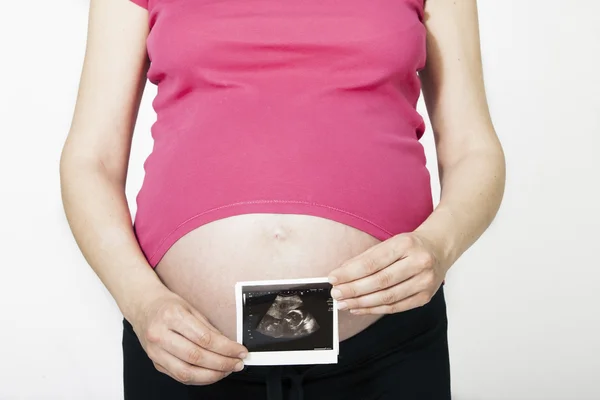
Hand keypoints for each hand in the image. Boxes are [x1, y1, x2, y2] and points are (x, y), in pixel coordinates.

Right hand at [129, 289, 247, 384]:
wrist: (143, 307)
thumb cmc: (168, 306)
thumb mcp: (191, 308)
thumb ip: (209, 328)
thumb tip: (229, 345)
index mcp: (172, 317)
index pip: (205, 338)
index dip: (227, 348)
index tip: (240, 351)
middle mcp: (160, 335)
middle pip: (197, 357)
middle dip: (222, 363)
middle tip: (238, 363)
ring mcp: (155, 352)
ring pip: (187, 372)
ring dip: (212, 375)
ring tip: (227, 370)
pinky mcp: (155, 363)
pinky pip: (179, 376)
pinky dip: (198, 378)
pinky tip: (211, 374)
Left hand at [327, 232, 447, 314]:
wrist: (439, 249)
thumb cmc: (409, 246)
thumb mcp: (388, 243)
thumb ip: (365, 258)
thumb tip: (341, 274)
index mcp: (406, 245)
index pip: (373, 262)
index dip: (350, 273)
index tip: (334, 278)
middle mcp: (418, 263)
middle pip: (380, 281)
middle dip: (353, 290)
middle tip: (336, 294)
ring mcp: (424, 282)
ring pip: (387, 297)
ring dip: (362, 302)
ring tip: (344, 303)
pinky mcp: (425, 297)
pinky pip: (396, 307)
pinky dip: (374, 309)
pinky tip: (360, 308)